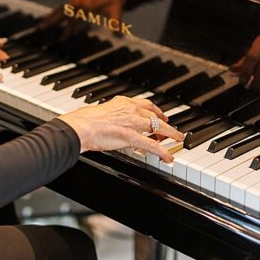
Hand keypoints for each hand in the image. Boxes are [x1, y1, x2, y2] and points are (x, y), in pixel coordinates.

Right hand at [46, 0, 132, 36]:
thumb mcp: (117, 10)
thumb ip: (115, 23)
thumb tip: (118, 36)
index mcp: (87, 4)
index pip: (72, 16)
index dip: (65, 28)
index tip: (60, 38)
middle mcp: (80, 1)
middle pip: (61, 11)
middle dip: (50, 20)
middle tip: (39, 28)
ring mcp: (79, 0)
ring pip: (62, 9)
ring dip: (52, 16)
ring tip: (42, 25)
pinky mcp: (81, 0)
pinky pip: (67, 8)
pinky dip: (60, 14)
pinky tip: (57, 20)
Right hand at [58, 96, 183, 162]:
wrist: (81, 126)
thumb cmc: (85, 121)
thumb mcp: (102, 112)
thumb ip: (112, 115)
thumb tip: (112, 122)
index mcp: (124, 102)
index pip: (146, 104)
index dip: (156, 111)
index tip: (160, 115)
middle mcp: (132, 110)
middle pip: (155, 116)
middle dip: (166, 123)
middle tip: (172, 129)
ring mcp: (134, 123)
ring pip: (159, 128)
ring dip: (171, 134)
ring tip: (178, 139)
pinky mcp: (132, 137)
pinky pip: (152, 145)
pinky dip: (163, 152)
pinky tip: (169, 157)